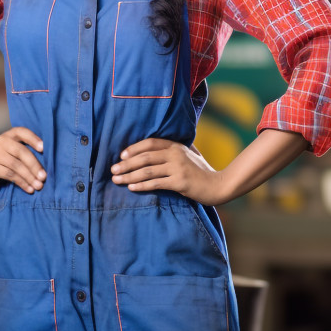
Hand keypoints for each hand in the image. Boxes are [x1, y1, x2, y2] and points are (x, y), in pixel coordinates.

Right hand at [0, 127, 45, 193]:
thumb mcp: (8, 149)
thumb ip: (23, 151)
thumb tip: (44, 166)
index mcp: (8, 135)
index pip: (22, 132)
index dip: (33, 139)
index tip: (43, 148)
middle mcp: (1, 141)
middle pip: (21, 151)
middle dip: (35, 165)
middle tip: (44, 177)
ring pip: (16, 165)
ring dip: (29, 177)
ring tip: (38, 186)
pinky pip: (9, 175)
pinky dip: (21, 182)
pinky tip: (28, 189)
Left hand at [110, 138, 229, 204]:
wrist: (218, 185)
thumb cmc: (201, 170)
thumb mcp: (189, 154)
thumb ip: (174, 149)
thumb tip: (153, 148)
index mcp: (176, 145)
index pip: (150, 143)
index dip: (134, 148)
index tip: (121, 156)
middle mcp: (175, 154)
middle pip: (145, 157)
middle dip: (126, 164)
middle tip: (113, 170)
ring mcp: (178, 168)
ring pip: (147, 171)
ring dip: (129, 176)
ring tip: (117, 180)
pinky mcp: (180, 182)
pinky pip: (155, 183)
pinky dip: (141, 185)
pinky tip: (132, 188)